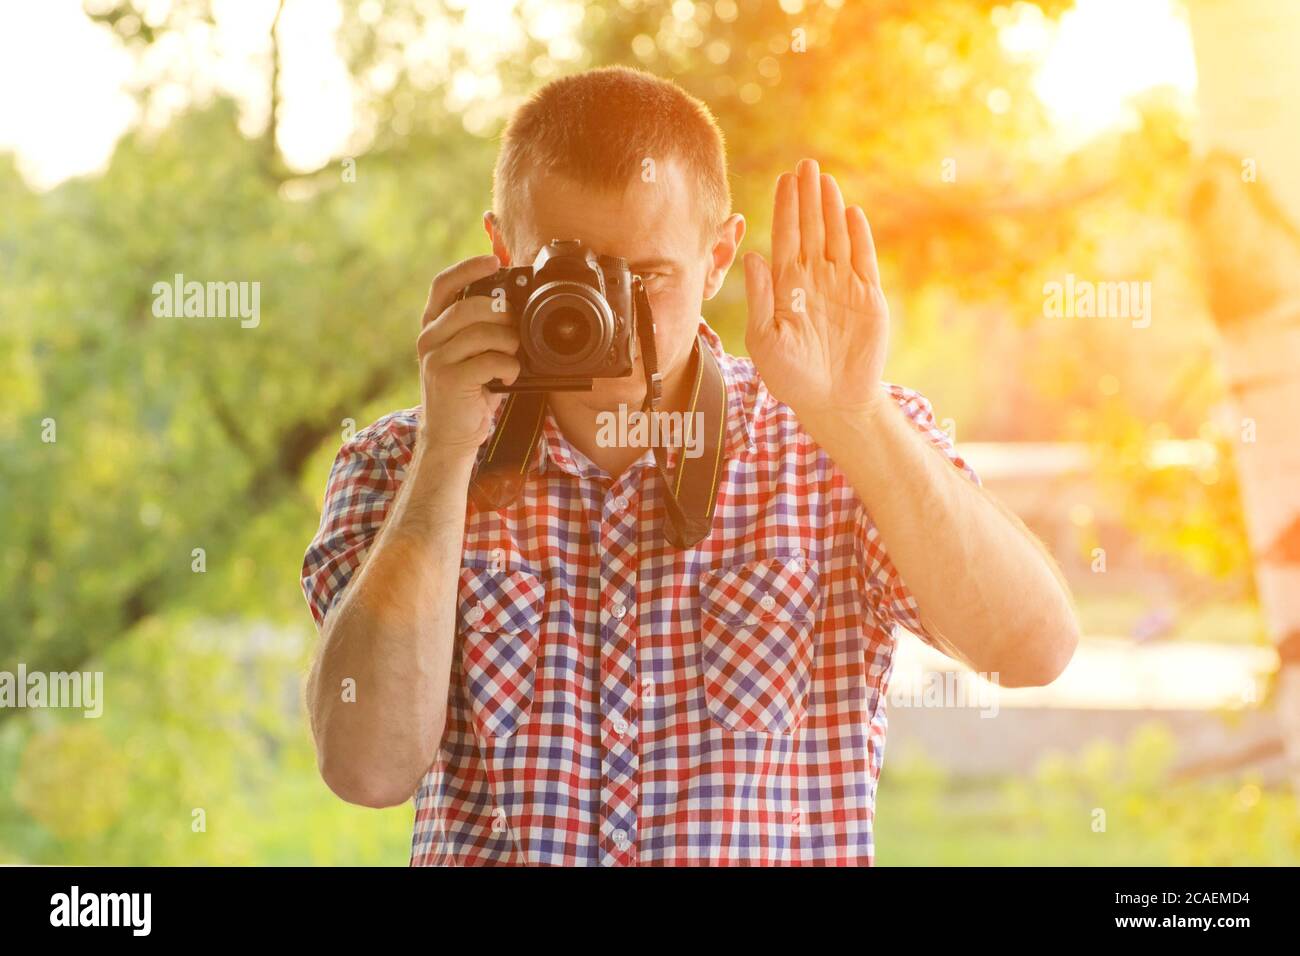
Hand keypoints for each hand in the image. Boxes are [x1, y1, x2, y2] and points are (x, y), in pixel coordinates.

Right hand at [416, 254, 520, 460]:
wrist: (449, 436)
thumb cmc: (467, 392)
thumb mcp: (471, 355)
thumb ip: (482, 329)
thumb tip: (514, 306)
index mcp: (433, 327)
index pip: (443, 285)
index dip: (467, 268)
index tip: (493, 260)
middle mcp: (429, 339)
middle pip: (470, 306)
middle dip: (502, 313)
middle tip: (517, 327)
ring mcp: (436, 358)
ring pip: (483, 333)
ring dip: (509, 344)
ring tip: (514, 357)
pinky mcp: (449, 379)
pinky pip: (490, 360)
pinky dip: (509, 367)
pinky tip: (509, 376)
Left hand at [742, 158, 889, 420]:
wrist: (832, 401)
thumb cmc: (791, 376)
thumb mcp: (766, 341)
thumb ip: (760, 300)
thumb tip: (753, 257)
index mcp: (787, 287)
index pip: (785, 238)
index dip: (785, 209)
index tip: (784, 180)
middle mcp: (814, 279)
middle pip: (810, 229)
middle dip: (807, 197)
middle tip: (805, 164)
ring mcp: (842, 285)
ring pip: (836, 238)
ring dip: (831, 209)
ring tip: (825, 180)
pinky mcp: (868, 297)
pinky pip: (863, 260)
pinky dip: (859, 237)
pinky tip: (851, 213)